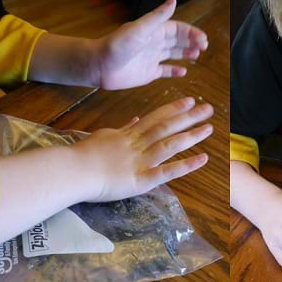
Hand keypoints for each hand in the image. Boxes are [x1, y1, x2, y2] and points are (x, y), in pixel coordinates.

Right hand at [73, 96, 212, 201]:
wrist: (71, 171)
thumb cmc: (83, 155)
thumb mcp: (104, 135)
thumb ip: (123, 129)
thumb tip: (135, 119)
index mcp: (128, 135)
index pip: (155, 118)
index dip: (173, 109)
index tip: (189, 101)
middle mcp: (138, 145)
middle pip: (166, 127)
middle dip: (188, 117)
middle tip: (208, 108)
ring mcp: (140, 162)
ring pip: (169, 145)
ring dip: (191, 136)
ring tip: (209, 128)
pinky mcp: (141, 181)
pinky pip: (166, 172)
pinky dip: (185, 165)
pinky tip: (202, 159)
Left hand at [94, 0, 207, 88]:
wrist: (100, 66)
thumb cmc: (117, 46)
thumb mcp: (140, 29)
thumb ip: (157, 17)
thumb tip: (173, 0)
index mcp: (153, 32)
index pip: (177, 29)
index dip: (190, 33)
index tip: (203, 39)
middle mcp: (153, 44)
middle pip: (177, 41)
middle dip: (191, 42)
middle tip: (204, 46)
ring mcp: (151, 59)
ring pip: (172, 54)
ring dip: (185, 53)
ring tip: (197, 55)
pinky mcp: (148, 73)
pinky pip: (164, 71)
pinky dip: (174, 71)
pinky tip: (183, 72)